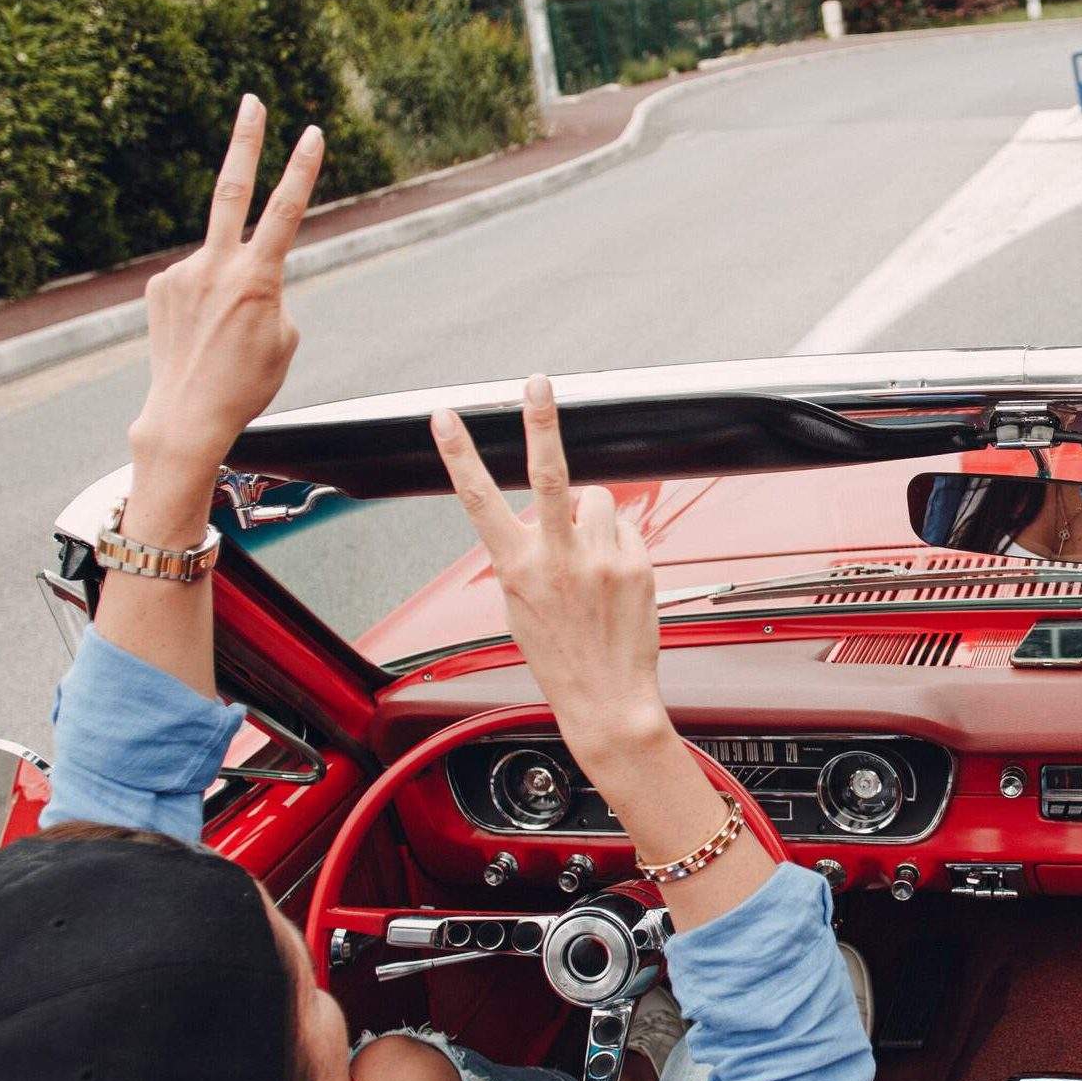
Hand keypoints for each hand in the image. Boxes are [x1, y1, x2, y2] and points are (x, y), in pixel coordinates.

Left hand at [129, 97, 320, 483]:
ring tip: (220, 336)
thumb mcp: (284, 339)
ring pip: (218, 262)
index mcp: (258, 278)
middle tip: (251, 101)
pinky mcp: (159, 286)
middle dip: (245, 141)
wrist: (185, 414)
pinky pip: (192, 282)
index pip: (287, 211)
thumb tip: (249, 275)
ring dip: (226, 288)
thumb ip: (273, 294)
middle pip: (232, 187)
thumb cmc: (246, 383)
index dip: (302, 169)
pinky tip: (198, 335)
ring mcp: (182, 273)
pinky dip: (202, 303)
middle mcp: (216, 266)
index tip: (312, 132)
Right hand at [430, 375, 666, 771]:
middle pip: (549, 473)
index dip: (460, 455)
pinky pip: (625, 527)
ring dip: (593, 516)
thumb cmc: (561, 656)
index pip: (479, 500)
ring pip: (597, 499)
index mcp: (516, 567)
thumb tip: (545, 516)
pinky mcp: (636, 563)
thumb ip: (527, 555)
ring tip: (591, 559)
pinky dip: (619, 542)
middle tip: (537, 382)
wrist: (608, 699)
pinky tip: (614, 579)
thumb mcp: (519, 607)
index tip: (445, 418)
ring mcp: (601, 558)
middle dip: (540, 421)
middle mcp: (557, 558)